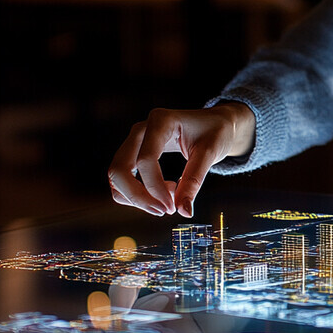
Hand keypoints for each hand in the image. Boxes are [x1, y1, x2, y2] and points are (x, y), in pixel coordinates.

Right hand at [108, 103, 254, 217]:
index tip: (172, 207)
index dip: (155, 189)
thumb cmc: (215, 133)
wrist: (216, 123)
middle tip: (165, 211)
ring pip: (116, 176)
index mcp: (161, 120)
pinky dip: (137, 192)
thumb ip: (194, 181)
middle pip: (119, 169)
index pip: (145, 160)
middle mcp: (141, 128)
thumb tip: (183, 211)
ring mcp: (135, 140)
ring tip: (169, 198)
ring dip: (136, 197)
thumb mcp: (210, 153)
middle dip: (138, 197)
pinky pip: (123, 178)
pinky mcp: (134, 152)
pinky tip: (164, 190)